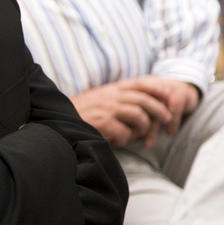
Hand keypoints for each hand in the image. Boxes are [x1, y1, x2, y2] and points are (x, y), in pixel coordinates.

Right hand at [70, 76, 197, 147]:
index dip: (156, 87)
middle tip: (166, 119)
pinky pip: (124, 131)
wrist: (57, 121)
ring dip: (143, 127)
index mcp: (110, 89)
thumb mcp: (98, 100)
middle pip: (143, 99)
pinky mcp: (101, 122)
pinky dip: (125, 138)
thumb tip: (137, 108)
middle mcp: (109, 96)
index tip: (169, 94)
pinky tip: (118, 141)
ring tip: (139, 135)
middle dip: (159, 109)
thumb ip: (115, 100)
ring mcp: (105, 108)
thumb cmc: (78, 113)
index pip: (139, 82)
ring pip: (137, 114)